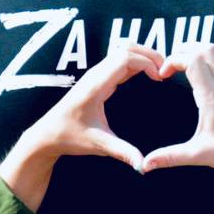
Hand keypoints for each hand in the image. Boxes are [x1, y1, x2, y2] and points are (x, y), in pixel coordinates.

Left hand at [0, 44, 162, 209]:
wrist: (47, 135)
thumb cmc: (69, 137)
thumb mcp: (99, 145)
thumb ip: (122, 152)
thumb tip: (143, 165)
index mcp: (96, 85)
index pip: (125, 59)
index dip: (147, 63)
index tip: (160, 78)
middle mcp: (96, 74)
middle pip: (127, 48)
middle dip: (149, 54)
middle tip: (165, 70)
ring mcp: (96, 74)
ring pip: (124, 50)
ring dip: (144, 55)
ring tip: (159, 71)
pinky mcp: (98, 78)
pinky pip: (121, 60)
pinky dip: (137, 61)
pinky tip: (148, 75)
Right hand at [141, 45, 213, 174]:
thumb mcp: (197, 154)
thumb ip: (170, 157)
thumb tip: (146, 164)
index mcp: (211, 96)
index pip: (192, 61)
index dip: (173, 60)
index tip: (163, 74)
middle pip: (205, 48)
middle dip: (184, 49)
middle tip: (172, 63)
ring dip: (200, 49)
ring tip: (187, 60)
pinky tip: (209, 64)